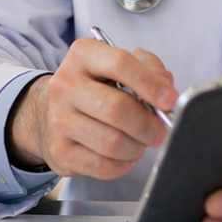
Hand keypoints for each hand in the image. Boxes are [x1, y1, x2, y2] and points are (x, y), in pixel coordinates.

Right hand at [7, 37, 176, 179]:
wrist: (52, 111)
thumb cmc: (96, 87)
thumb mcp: (118, 66)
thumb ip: (148, 69)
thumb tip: (166, 91)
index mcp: (83, 55)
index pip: (120, 64)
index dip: (150, 84)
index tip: (169, 100)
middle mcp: (65, 85)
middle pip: (117, 109)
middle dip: (148, 124)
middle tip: (161, 130)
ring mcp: (59, 119)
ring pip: (113, 142)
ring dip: (137, 146)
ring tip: (140, 141)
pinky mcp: (60, 150)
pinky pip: (104, 166)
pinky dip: (123, 164)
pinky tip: (124, 154)